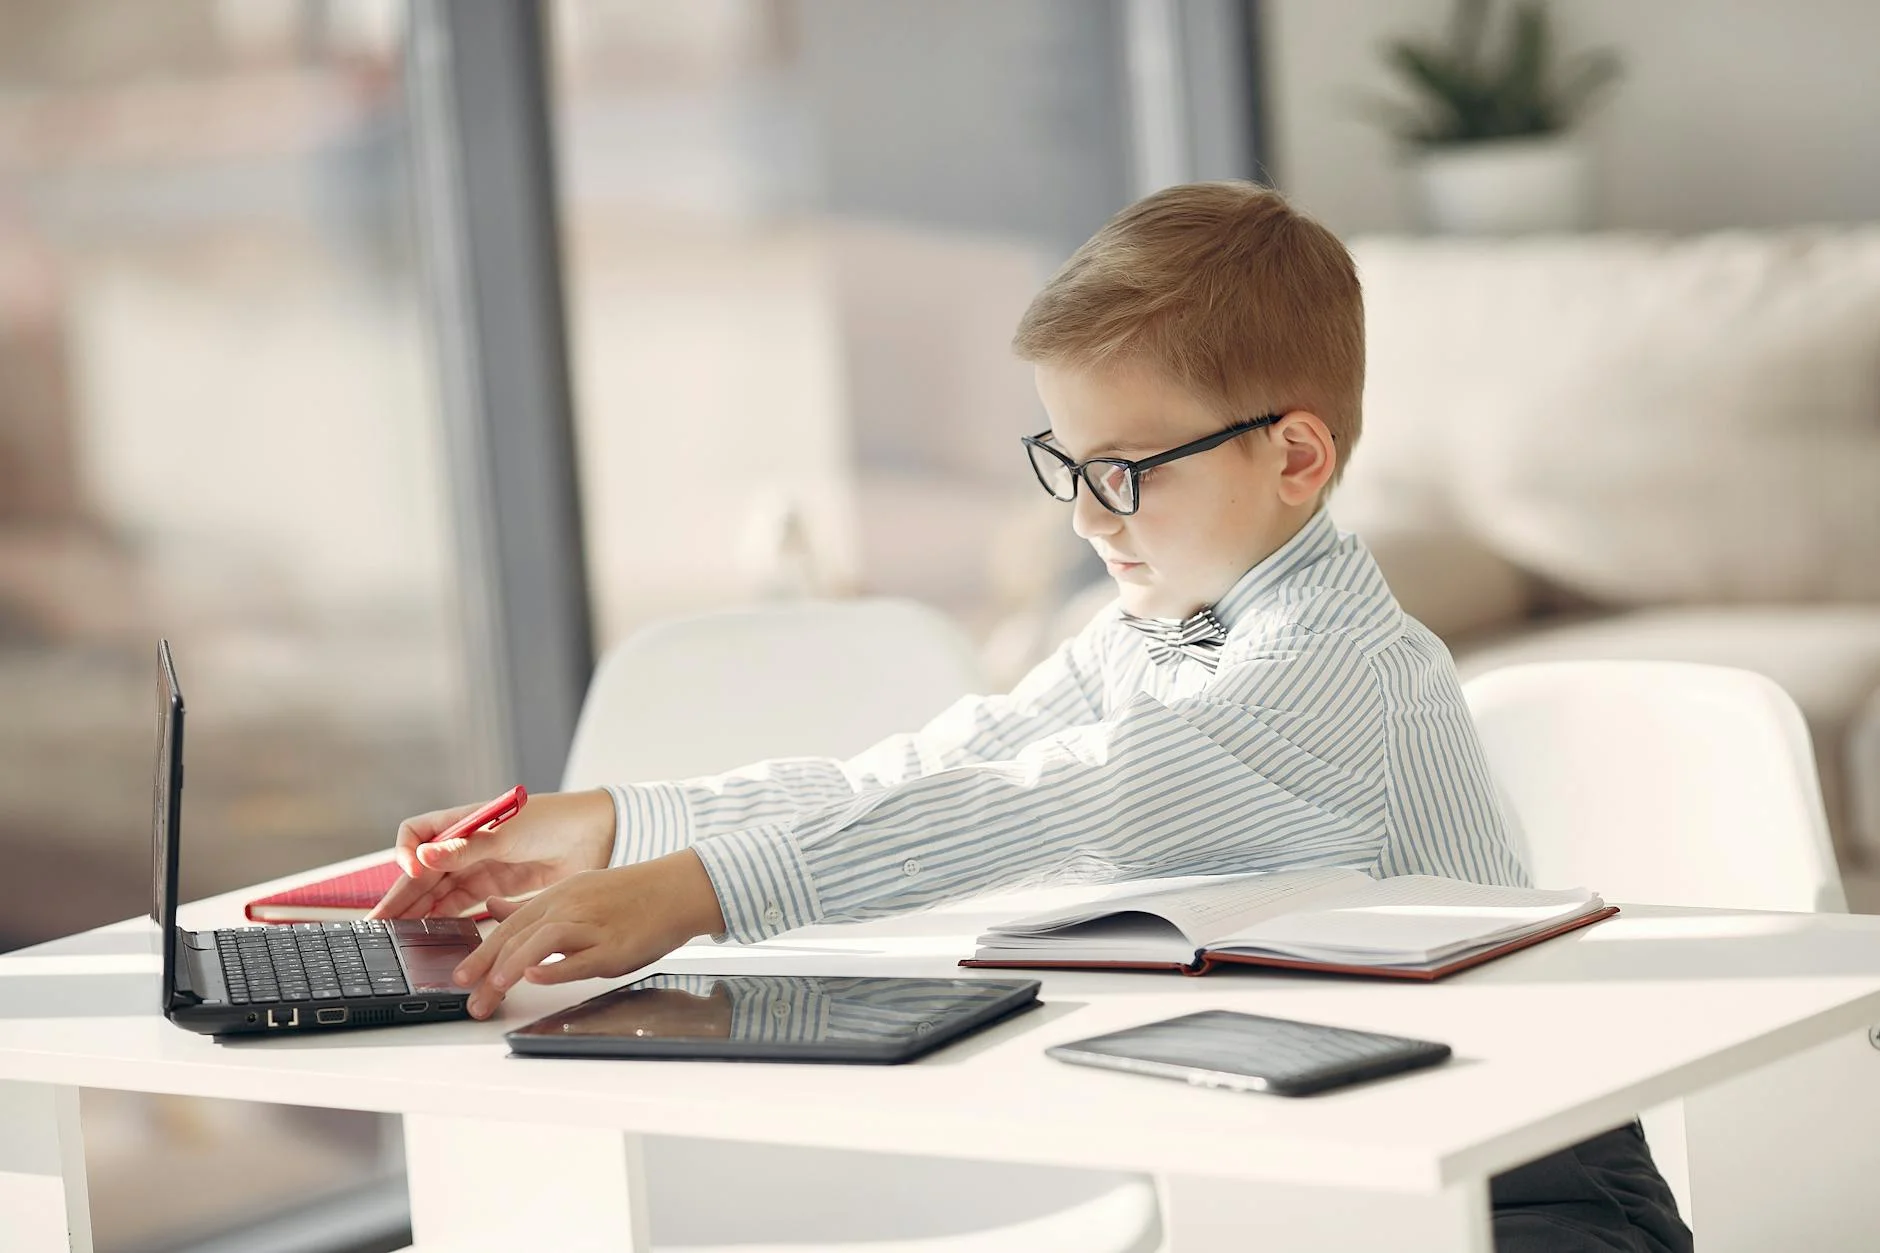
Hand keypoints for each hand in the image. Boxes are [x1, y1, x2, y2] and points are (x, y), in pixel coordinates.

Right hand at [368, 789, 615, 920]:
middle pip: (423, 871)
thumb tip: (423, 857)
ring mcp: (481, 866)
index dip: (406, 853)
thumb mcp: (507, 835)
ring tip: (396, 936)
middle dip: (400, 896)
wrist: (598, 836)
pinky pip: (462, 905)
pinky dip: (445, 918)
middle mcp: (467, 844)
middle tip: (378, 924)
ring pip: (439, 891)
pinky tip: (431, 933)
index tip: (409, 873)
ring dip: (418, 911)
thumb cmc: (555, 821)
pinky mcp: (498, 888)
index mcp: (465, 821)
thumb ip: (465, 850)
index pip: (417, 834)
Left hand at [451, 850, 727, 1019]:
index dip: (481, 951)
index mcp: (558, 895)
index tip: (460, 976)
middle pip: (520, 936)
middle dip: (488, 966)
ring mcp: (593, 925)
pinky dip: (558, 967)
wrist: (677, 888)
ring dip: (515, 963)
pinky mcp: (616, 945)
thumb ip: (532, 904)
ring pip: (545, 940)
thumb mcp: (575, 892)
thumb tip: (493, 908)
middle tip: (469, 996)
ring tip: (494, 987)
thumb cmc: (629, 895)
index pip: (510, 925)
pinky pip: (583, 957)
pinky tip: (538, 977)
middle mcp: (571, 906)